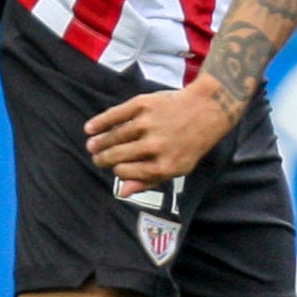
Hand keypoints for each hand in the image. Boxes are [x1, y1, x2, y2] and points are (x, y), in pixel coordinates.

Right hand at [87, 86, 231, 192]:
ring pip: (114, 137)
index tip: (116, 167)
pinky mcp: (143, 104)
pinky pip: (115, 115)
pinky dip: (100, 122)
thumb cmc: (190, 143)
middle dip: (103, 158)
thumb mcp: (178, 168)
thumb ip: (149, 181)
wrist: (206, 109)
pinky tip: (89, 128)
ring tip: (92, 145)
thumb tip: (122, 192)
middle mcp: (154, 146)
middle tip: (97, 158)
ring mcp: (148, 124)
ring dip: (99, 142)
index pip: (125, 172)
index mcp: (163, 165)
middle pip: (117, 155)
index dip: (118, 171)